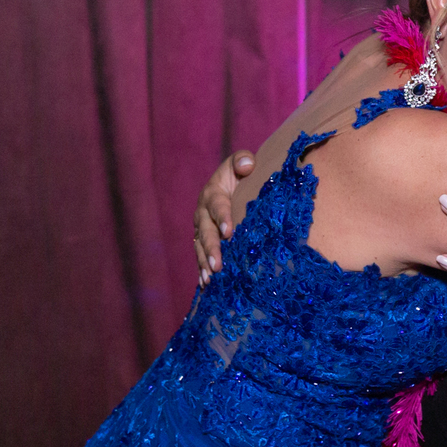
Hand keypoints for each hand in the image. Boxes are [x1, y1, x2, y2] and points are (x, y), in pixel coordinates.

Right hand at [194, 150, 254, 284]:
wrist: (231, 186)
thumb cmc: (240, 176)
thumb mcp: (241, 164)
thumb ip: (242, 161)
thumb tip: (246, 164)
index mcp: (212, 194)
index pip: (217, 206)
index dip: (222, 218)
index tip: (229, 232)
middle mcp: (203, 214)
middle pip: (206, 233)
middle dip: (211, 249)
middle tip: (218, 265)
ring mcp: (201, 230)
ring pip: (200, 248)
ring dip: (205, 264)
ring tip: (211, 279)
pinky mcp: (203, 242)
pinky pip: (201, 258)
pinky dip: (203, 271)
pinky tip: (207, 286)